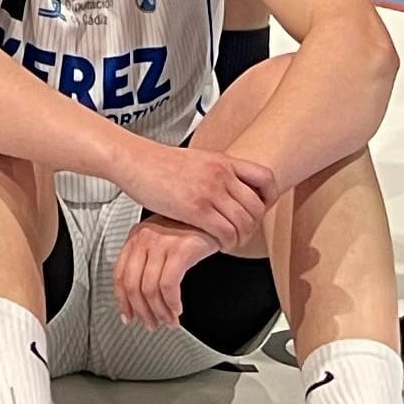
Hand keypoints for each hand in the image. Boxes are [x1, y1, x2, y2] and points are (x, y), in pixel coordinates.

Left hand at [116, 213, 221, 329]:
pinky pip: (169, 285)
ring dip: (160, 312)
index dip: (122, 300)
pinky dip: (172, 303)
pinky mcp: (181, 249)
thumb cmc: (192, 230)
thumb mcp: (162, 241)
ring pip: (150, 289)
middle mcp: (145, 238)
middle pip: (132, 285)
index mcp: (136, 237)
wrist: (218, 217)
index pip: (119, 274)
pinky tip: (177, 309)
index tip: (128, 316)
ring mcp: (162, 242)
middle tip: (151, 324)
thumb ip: (148, 261)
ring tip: (169, 321)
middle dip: (142, 311)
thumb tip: (138, 298)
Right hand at [117, 137, 277, 249]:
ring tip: (230, 242)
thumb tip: (227, 184)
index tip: (260, 208)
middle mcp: (222, 174)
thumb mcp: (197, 159)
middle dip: (253, 225)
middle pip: (257, 206)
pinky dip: (226, 243)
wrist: (134, 160)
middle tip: (243, 233)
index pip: (266, 178)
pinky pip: (226, 232)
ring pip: (244, 222)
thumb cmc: (157, 163)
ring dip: (240, 238)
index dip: (269, 197)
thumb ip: (215, 170)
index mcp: (223, 161)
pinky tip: (217, 244)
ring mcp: (210, 191)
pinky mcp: (196, 208)